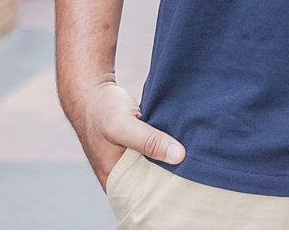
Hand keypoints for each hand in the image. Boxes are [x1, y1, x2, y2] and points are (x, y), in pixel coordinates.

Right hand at [61, 77, 184, 188]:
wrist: (92, 90)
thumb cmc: (102, 109)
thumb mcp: (123, 125)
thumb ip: (149, 141)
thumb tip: (179, 156)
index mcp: (114, 180)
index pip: (146, 196)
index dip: (167, 190)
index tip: (190, 178)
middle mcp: (122, 174)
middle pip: (154, 182)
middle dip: (173, 175)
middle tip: (196, 164)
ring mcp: (131, 160)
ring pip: (157, 166)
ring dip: (172, 160)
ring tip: (194, 153)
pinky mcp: (138, 147)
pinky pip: (157, 153)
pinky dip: (168, 147)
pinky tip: (183, 142)